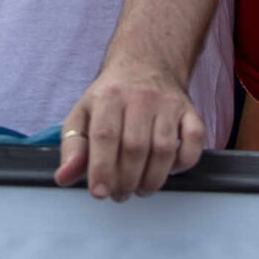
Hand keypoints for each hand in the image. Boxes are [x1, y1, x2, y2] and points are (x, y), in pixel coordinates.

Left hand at [54, 52, 206, 201]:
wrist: (145, 63)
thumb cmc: (111, 97)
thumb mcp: (83, 114)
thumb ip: (72, 147)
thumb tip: (63, 178)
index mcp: (108, 97)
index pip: (104, 136)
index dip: (101, 168)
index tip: (99, 193)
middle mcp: (140, 97)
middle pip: (135, 147)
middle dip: (126, 181)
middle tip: (120, 194)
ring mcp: (168, 103)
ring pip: (164, 149)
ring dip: (152, 179)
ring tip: (140, 189)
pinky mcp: (190, 111)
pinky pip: (195, 141)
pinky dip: (184, 163)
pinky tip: (169, 170)